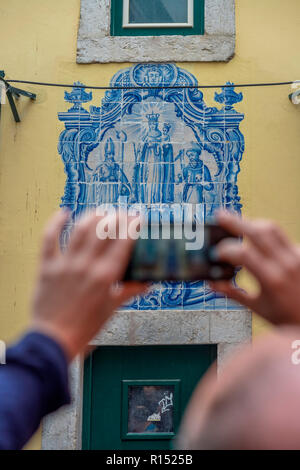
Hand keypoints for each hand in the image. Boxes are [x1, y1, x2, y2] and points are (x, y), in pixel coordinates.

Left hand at [31, 210, 146, 360]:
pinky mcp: (47, 266)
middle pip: (103, 230)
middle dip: (116, 217)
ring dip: (92, 216)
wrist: (54, 338)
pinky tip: (64, 213)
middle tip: (122, 213)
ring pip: (80, 230)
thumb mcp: (111, 308)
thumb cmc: (85, 326)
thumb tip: (147, 283)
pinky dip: (56, 223)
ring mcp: (65, 264)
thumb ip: (129, 291)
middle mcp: (87, 266)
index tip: (137, 217)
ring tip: (101, 212)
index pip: (123, 242)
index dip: (132, 225)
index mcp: (105, 277)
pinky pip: (50, 238)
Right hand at [210, 210, 299, 324]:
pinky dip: (266, 235)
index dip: (226, 250)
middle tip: (221, 216)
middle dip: (235, 222)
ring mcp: (296, 256)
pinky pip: (282, 236)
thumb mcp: (257, 308)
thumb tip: (212, 284)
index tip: (216, 253)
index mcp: (272, 280)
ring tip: (238, 224)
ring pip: (272, 228)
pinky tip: (258, 240)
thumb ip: (232, 293)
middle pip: (257, 231)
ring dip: (252, 224)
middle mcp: (286, 264)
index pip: (243, 254)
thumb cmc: (287, 317)